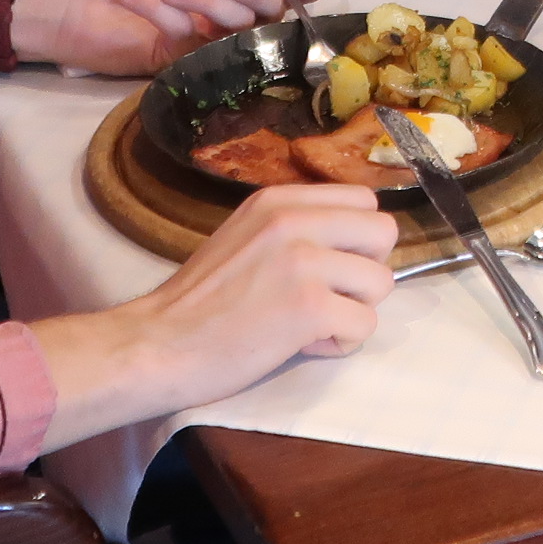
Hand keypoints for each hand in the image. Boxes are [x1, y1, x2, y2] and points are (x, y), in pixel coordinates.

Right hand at [30, 184, 399, 446]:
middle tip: (328, 295)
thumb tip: (351, 241)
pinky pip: (365, 325)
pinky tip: (302, 344)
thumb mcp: (245, 237)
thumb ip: (294, 228)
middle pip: (384, 233)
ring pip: (382, 283)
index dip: (357, 238)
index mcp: (278, 200)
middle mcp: (294, 220)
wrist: (158, 343)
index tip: (331, 264)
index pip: (363, 198)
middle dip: (365, 271)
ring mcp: (304, 261)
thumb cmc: (197, 301)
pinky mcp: (310, 306)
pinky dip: (339, 344)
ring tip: (309, 324)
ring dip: (353, 311)